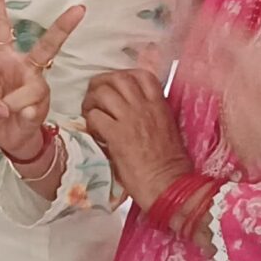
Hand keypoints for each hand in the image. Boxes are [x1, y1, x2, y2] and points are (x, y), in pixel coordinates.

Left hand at [0, 0, 84, 157]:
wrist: (7, 139)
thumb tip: (4, 108)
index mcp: (0, 57)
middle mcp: (24, 66)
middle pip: (47, 44)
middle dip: (64, 27)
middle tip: (80, 8)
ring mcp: (37, 84)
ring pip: (31, 89)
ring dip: (11, 104)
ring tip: (4, 112)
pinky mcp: (45, 104)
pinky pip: (33, 108)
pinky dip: (21, 116)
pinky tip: (20, 118)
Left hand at [83, 69, 194, 205]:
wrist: (169, 185)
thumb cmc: (170, 165)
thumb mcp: (167, 130)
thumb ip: (150, 115)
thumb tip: (130, 110)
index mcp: (160, 106)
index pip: (143, 75)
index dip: (124, 75)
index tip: (116, 87)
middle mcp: (145, 108)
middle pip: (118, 77)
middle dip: (102, 82)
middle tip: (95, 96)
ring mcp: (130, 119)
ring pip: (103, 92)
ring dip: (92, 100)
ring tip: (90, 113)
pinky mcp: (116, 135)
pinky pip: (95, 116)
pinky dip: (89, 121)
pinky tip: (93, 132)